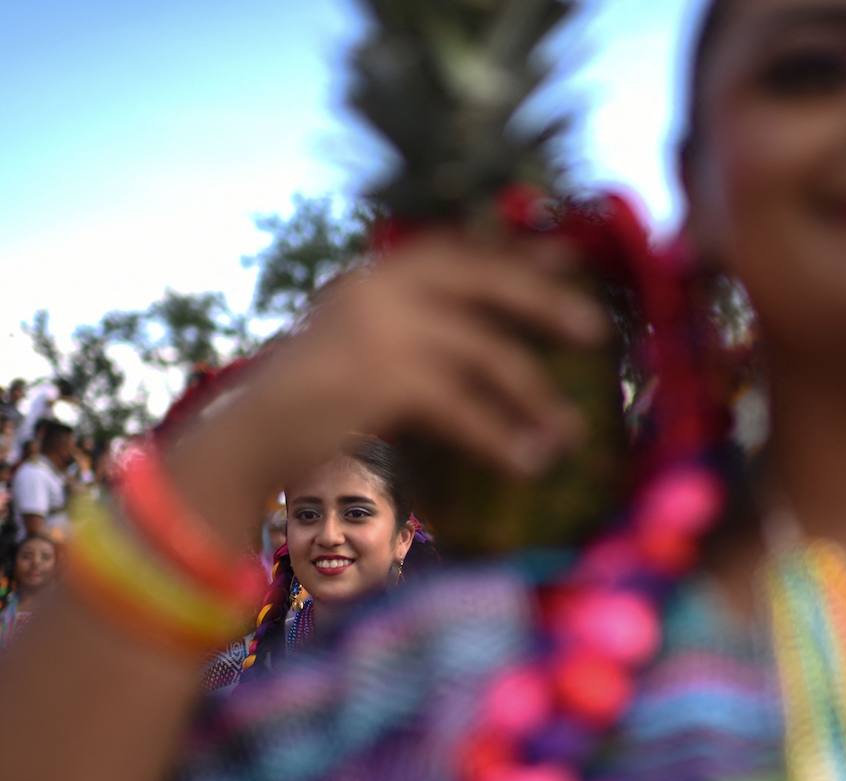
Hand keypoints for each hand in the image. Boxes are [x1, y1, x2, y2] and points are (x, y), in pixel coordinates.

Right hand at [163, 232, 607, 549]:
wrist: (250, 436)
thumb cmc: (315, 398)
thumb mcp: (365, 341)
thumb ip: (421, 326)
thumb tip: (499, 337)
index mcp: (382, 274)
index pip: (466, 253)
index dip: (521, 256)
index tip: (572, 260)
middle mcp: (384, 288)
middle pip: (486, 283)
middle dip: (545, 303)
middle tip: (595, 330)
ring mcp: (383, 330)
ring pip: (486, 354)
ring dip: (536, 395)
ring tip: (569, 432)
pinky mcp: (383, 380)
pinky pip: (465, 407)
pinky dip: (502, 438)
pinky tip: (528, 463)